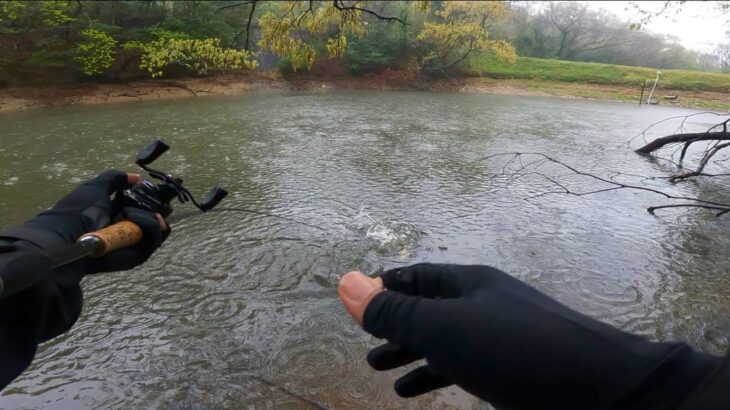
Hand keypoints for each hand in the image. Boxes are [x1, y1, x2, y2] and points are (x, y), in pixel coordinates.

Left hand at [0, 170, 168, 274]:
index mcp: (120, 212)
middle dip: (163, 206)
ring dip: (149, 216)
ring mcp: (136, 242)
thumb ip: (116, 179)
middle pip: (159, 217)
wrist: (69, 235)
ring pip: (160, 227)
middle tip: (164, 200)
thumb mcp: (96, 187)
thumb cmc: (79, 210)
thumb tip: (136, 177)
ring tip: (129, 212)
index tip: (175, 182)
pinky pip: (154, 238)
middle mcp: (130, 228)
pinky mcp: (139, 255)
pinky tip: (131, 217)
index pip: (147, 204)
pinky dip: (147, 225)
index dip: (159, 195)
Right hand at [339, 264, 716, 408]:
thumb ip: (394, 312)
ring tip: (378, 369)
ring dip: (408, 353)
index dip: (383, 287)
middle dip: (392, 326)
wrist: (594, 389)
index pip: (415, 277)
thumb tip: (343, 283)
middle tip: (363, 345)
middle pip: (425, 310)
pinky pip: (459, 367)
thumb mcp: (444, 327)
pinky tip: (413, 390)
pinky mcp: (508, 371)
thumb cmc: (512, 348)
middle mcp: (481, 305)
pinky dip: (432, 375)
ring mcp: (497, 339)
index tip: (356, 300)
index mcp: (468, 284)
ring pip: (441, 341)